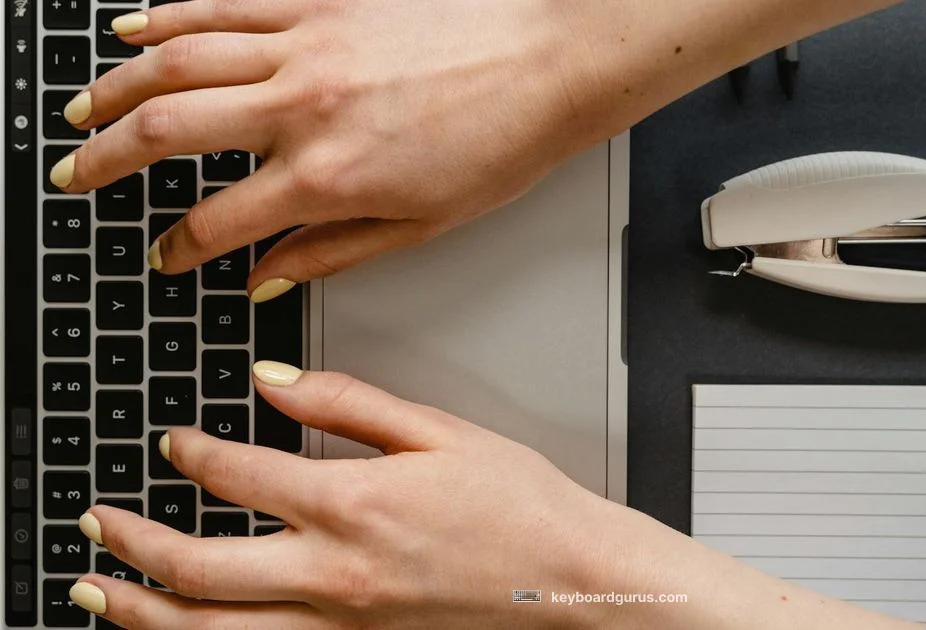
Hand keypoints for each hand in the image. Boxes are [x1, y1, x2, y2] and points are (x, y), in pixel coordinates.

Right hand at [52, 0, 602, 301]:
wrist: (550, 62)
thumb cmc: (501, 143)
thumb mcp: (420, 226)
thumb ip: (330, 253)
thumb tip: (266, 279)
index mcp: (329, 176)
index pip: (218, 221)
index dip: (178, 247)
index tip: (165, 255)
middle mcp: (303, 107)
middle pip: (167, 132)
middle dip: (105, 160)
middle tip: (75, 174)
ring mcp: (306, 45)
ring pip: (177, 60)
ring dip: (115, 87)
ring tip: (82, 108)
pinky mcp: (321, 1)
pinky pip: (223, 5)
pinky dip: (168, 15)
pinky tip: (135, 28)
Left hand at [68, 362, 925, 629]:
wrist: (571, 578)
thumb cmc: (521, 507)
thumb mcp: (441, 431)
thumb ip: (348, 403)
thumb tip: (277, 380)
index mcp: (356, 504)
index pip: (240, 473)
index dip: (192, 452)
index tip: (173, 442)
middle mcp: (336, 574)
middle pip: (200, 566)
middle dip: (133, 543)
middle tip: (99, 524)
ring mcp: (342, 625)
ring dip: (144, 611)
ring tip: (101, 593)